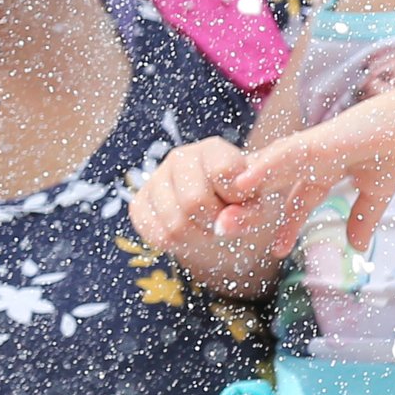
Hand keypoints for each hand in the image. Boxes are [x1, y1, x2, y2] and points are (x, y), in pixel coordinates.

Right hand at [129, 137, 254, 255]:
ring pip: (174, 224)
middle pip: (194, 201)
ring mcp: (155, 179)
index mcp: (212, 149)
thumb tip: (222, 225)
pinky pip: (157, 235)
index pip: (222, 171)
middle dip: (214, 221)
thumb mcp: (256, 206)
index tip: (242, 200)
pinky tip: (189, 233)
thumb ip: (249, 213)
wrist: (217, 214)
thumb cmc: (239, 203)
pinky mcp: (138, 204)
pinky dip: (178, 244)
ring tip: (207, 229)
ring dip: (198, 237)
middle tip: (223, 221)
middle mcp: (180, 158)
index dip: (235, 195)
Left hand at [216, 91, 394, 258]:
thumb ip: (363, 218)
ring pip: (269, 172)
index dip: (288, 225)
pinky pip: (282, 157)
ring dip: (247, 190)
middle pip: (273, 187)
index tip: (278, 251)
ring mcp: (311, 149)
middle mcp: (312, 160)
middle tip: (226, 230)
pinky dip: (261, 169)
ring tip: (222, 210)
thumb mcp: (377, 193)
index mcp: (325, 171)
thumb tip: (358, 247)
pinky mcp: (316, 141)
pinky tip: (241, 183)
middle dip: (252, 208)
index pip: (298, 202)